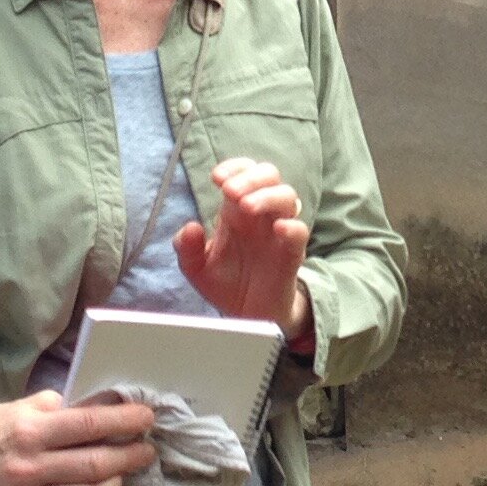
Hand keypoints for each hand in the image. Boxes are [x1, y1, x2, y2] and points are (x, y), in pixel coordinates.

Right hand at [0, 391, 158, 485]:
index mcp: (31, 432)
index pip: (89, 425)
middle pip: (94, 465)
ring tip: (122, 474)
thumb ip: (66, 409)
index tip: (147, 419)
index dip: (124, 421)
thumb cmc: (1, 429)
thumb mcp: (29, 407)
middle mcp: (29, 467)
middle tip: (146, 452)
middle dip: (128, 457)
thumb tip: (111, 407)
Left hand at [174, 158, 310, 333]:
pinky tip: (278, 229)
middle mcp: (260, 215)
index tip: (217, 178)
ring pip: (287, 196)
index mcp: (236, 211)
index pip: (242, 173)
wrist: (246, 317)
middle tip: (230, 192)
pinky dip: (292, 226)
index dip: (233, 168)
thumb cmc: (225, 284)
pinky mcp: (292, 253)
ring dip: (267, 195)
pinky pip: (300, 231)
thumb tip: (189, 228)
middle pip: (268, 175)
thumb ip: (187, 248)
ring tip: (247, 207)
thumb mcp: (196, 268)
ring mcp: (278, 231)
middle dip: (250, 177)